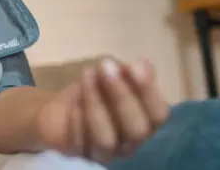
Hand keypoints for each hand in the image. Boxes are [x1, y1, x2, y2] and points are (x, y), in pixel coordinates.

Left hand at [34, 58, 169, 162]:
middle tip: (106, 67)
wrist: (60, 110)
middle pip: (136, 130)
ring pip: (106, 139)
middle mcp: (129, 143)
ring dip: (96, 104)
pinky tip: (73, 98)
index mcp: (146, 123)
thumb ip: (129, 73)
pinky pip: (79, 141)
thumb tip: (143, 66)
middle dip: (122, 96)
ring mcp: (104, 153)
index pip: (159, 115)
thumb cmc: (95, 91)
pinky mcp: (78, 154)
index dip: (149, 92)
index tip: (135, 66)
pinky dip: (76, 117)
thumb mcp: (111, 76)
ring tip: (87, 75)